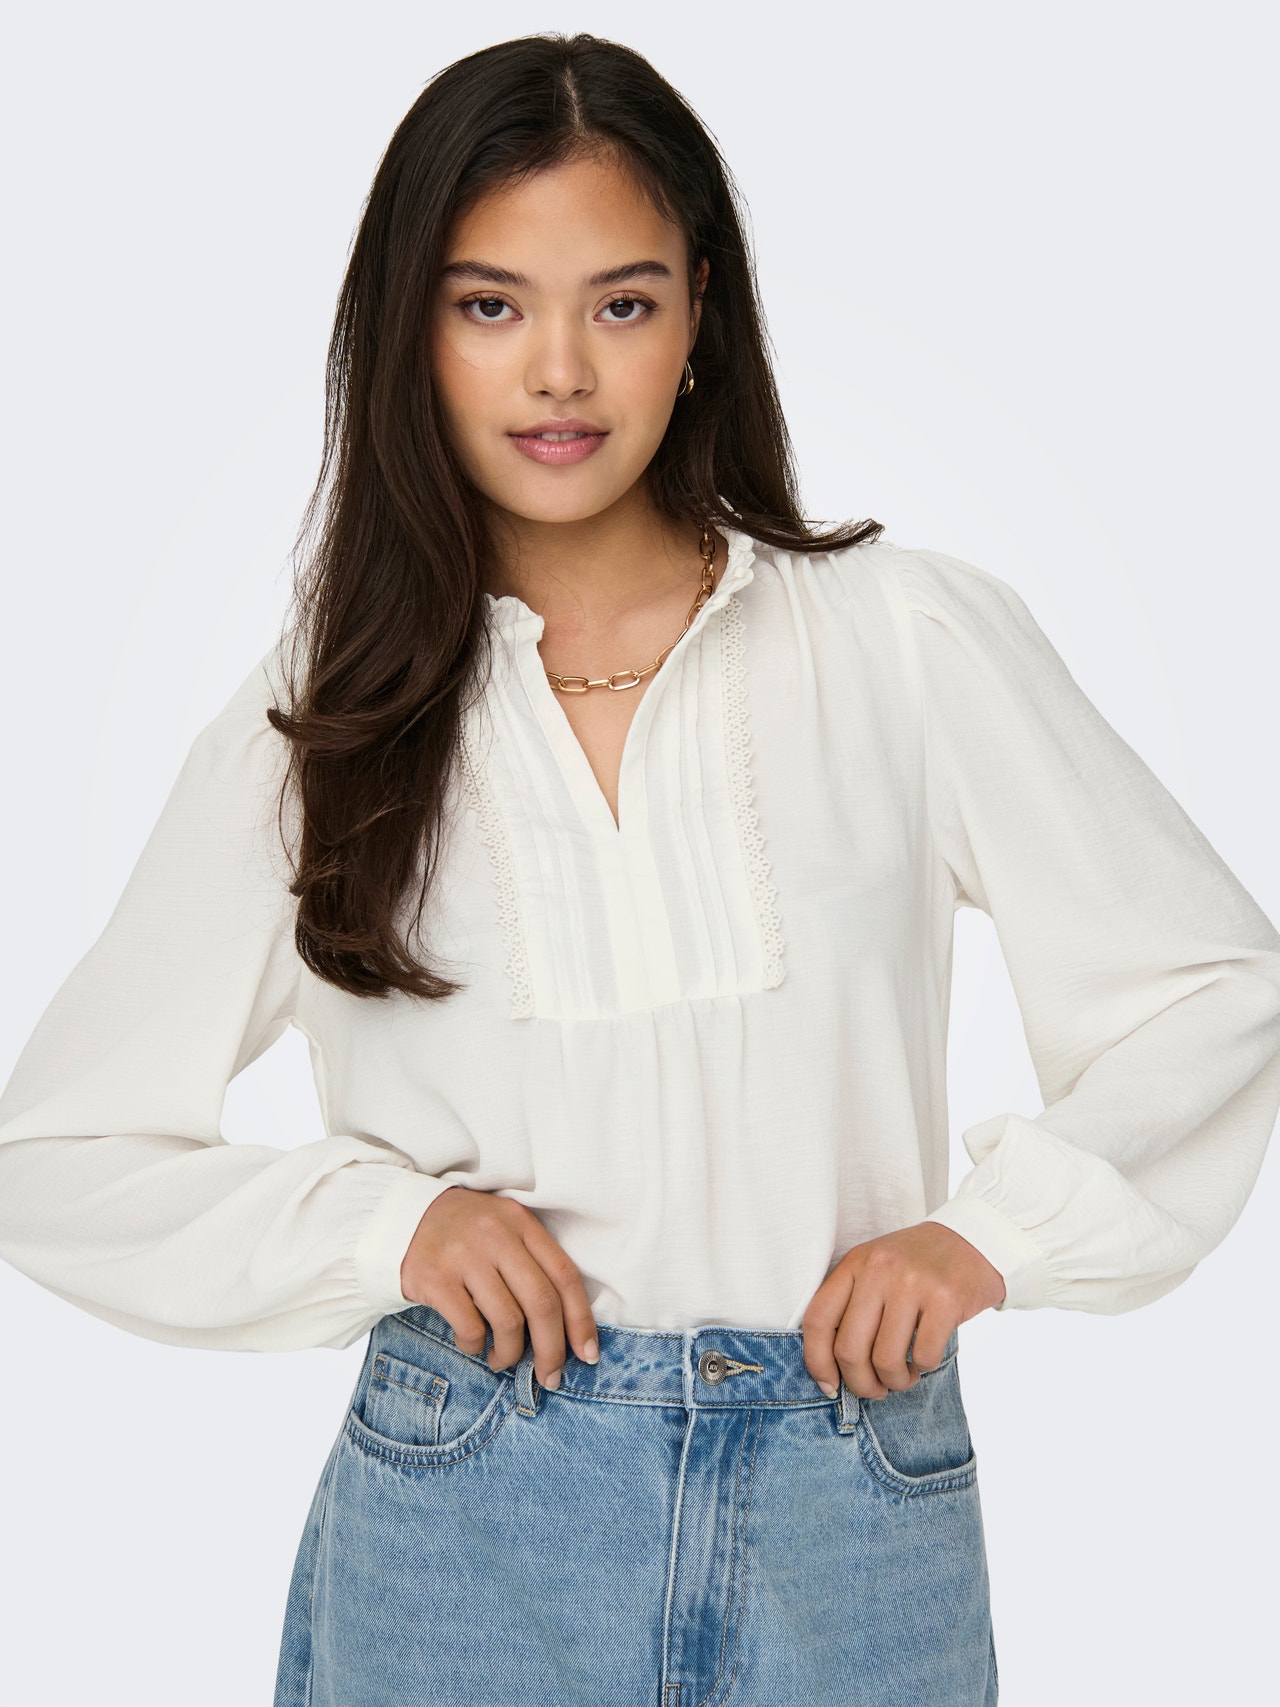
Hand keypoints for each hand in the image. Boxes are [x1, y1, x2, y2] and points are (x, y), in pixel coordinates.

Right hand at [400, 1186, 599, 1390]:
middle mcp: (496, 1235)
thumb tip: (567, 1329)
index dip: (581, 1320)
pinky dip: (476, 1346)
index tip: (588, 1353)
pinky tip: (473, 1344)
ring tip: (502, 1359)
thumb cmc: (466, 1234)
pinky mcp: (435, 1278)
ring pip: (508, 1321)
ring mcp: (465, 1256)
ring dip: (511, 1354)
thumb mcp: (505, 1230)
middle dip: (552, 1349)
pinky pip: (470, 1327)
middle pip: (542, 1303)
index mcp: (521, 1223)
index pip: (564, 1275)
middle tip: (550, 1376)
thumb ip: (533, 1264)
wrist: (404, 1218)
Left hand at [802, 1222, 1005, 1399]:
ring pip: (886, 1360)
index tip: (830, 1385)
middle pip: (849, 1350)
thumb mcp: (876, 1269)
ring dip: (894, 1381)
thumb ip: (851, 1306)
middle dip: (861, 1384)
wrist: (973, 1240)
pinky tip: (925, 1358)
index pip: (818, 1319)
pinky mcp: (946, 1299)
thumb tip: (832, 1369)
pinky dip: (923, 1368)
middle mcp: (879, 1270)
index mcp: (855, 1263)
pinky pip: (923, 1356)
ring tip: (904, 1375)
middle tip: (876, 1388)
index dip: (817, 1361)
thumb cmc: (917, 1265)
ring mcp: (912, 1283)